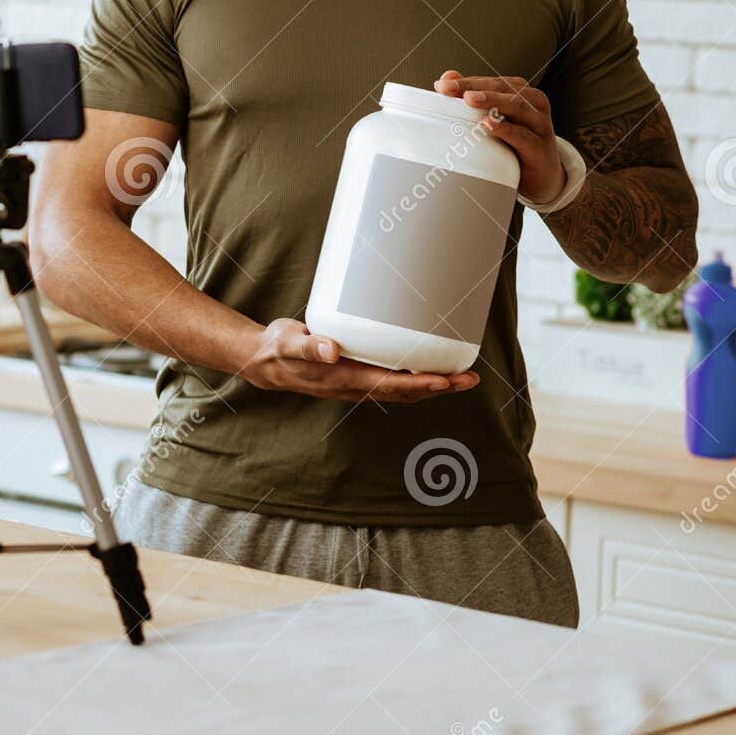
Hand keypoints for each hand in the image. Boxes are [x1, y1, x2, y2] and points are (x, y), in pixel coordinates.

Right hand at [243, 319, 480, 404]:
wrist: (265, 362)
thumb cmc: (278, 349)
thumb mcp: (289, 343)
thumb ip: (309, 346)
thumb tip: (331, 350)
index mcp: (343, 379)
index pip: (390, 384)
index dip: (421, 383)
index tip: (447, 380)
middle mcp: (355, 386)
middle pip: (406, 391)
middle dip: (439, 387)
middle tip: (471, 379)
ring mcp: (357, 383)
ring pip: (402, 389)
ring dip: (433, 385)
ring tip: (462, 377)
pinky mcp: (357, 375)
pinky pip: (392, 381)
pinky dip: (415, 378)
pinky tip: (429, 368)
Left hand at [434, 70, 565, 203]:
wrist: (544, 176)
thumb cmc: (516, 144)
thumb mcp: (496, 119)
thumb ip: (473, 98)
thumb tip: (445, 79)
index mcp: (521, 92)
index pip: (491, 81)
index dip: (467, 81)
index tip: (443, 84)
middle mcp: (533, 102)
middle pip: (502, 88)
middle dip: (474, 87)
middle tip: (449, 88)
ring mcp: (540, 124)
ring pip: (516, 106)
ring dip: (491, 101)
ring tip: (469, 99)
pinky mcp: (540, 147)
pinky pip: (523, 135)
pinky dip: (506, 128)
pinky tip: (489, 124)